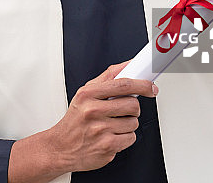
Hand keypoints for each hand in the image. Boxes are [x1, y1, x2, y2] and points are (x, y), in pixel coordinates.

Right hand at [8, 62, 156, 180]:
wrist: (61, 147)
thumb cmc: (75, 119)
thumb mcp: (85, 93)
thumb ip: (107, 78)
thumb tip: (128, 65)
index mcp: (88, 94)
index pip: (122, 84)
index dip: (142, 84)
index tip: (151, 86)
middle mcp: (93, 111)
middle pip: (132, 104)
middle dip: (133, 107)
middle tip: (123, 110)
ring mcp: (100, 130)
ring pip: (133, 122)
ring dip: (128, 123)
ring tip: (113, 124)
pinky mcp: (107, 147)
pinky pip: (131, 138)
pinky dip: (125, 137)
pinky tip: (112, 135)